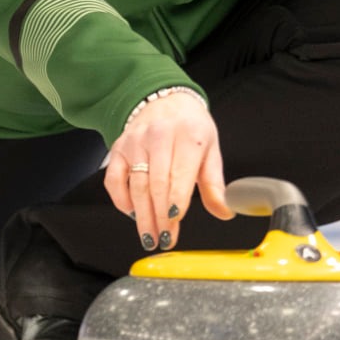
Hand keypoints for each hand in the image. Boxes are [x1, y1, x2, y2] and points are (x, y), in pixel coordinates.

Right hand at [103, 90, 232, 254]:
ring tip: (151, 236)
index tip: (176, 222)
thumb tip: (225, 211)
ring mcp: (136, 142)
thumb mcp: (210, 149)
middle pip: (156, 184)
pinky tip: (132, 213)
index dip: (177, 201)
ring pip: (136, 185)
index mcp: (188, 135)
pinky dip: (121, 200)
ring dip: (143, 216)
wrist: (165, 100)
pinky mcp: (119, 148)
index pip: (180, 174)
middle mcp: (159, 136)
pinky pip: (114, 179)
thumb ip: (215, 184)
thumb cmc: (190, 127)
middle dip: (160, 216)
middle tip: (165, 239)